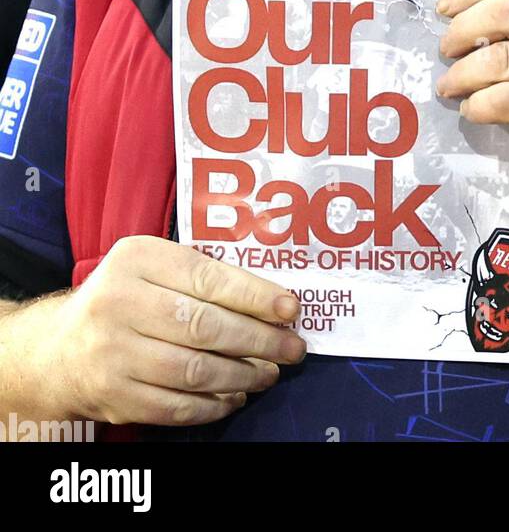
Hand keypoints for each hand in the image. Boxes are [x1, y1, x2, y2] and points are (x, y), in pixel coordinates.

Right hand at [37, 236, 305, 426]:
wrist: (59, 348)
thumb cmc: (125, 298)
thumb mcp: (154, 267)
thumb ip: (204, 276)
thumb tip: (273, 303)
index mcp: (136, 259)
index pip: (207, 278)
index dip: (255, 296)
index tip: (292, 309)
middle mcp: (119, 303)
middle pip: (204, 327)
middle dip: (258, 340)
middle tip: (292, 348)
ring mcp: (113, 353)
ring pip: (194, 370)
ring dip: (242, 375)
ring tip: (269, 373)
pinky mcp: (113, 396)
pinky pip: (176, 406)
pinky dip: (214, 405)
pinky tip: (236, 395)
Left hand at [436, 0, 508, 193]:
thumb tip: (471, 1)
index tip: (447, 7)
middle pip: (504, 12)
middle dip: (462, 29)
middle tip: (446, 46)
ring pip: (500, 59)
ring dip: (462, 73)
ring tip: (451, 82)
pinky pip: (508, 100)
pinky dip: (479, 104)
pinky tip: (473, 107)